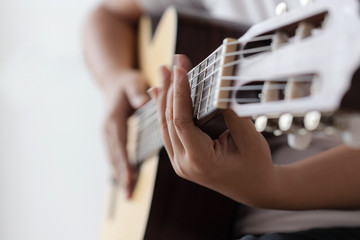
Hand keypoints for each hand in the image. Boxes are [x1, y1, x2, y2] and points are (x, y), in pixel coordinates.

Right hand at [103, 69, 148, 198]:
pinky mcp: (110, 135)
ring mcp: (107, 133)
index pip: (120, 145)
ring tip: (126, 193)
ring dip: (118, 175)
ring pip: (113, 158)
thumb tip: (142, 103)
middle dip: (121, 175)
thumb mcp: (133, 82)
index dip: (124, 162)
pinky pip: (114, 154)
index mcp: (114, 119)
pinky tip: (124, 179)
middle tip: (128, 194)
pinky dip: (118, 167)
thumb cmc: (126, 82)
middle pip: (114, 156)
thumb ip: (137, 93)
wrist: (113, 80)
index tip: (129, 179)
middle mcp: (107, 129)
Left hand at [151, 55, 274, 205]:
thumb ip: (231, 114)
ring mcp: (180, 163)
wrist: (256, 190)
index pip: (182, 121)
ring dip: (164, 98)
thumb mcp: (249, 139)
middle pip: (169, 121)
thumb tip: (215, 88)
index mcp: (200, 160)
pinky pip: (169, 131)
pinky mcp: (182, 158)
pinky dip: (166, 111)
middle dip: (169, 90)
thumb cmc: (256, 166)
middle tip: (170, 64)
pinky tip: (161, 95)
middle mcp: (184, 163)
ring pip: (166, 126)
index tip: (179, 69)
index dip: (179, 93)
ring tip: (163, 74)